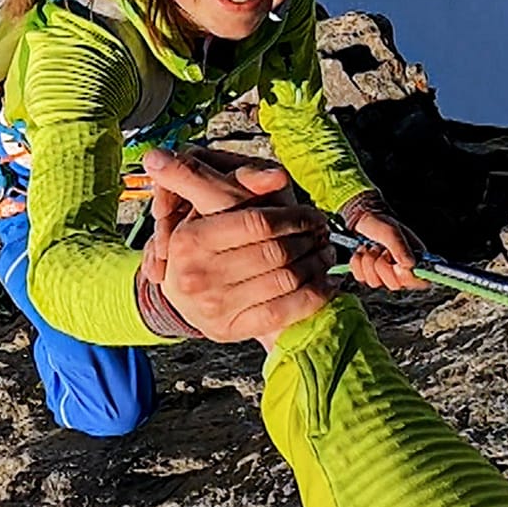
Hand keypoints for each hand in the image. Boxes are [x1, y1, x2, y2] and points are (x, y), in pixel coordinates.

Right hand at [140, 148, 336, 347]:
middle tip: (323, 234)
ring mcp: (213, 306)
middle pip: (274, 252)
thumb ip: (239, 182)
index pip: (256, 222)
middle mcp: (196, 275)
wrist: (181, 295)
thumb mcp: (209, 206)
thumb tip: (279, 175)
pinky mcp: (230, 330)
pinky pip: (283, 312)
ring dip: (315, 265)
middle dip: (308, 240)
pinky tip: (325, 282)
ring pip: (284, 281)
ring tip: (325, 253)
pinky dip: (313, 295)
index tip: (313, 215)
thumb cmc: (203, 243)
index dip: (294, 216)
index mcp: (189, 238)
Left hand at [348, 212, 428, 291]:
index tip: (397, 265)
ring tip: (371, 247)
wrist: (361, 220)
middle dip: (382, 264)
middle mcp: (400, 272)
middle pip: (393, 285)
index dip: (407, 277)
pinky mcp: (367, 275)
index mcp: (414, 261)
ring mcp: (383, 276)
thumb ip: (400, 248)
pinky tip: (362, 252)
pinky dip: (358, 263)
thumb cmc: (381, 224)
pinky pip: (361, 277)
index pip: (420, 282)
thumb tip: (409, 265)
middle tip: (380, 249)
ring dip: (368, 261)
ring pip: (374, 282)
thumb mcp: (392, 231)